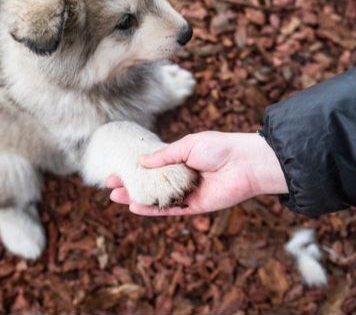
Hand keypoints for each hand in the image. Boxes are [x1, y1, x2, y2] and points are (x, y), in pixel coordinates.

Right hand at [107, 131, 287, 215]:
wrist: (245, 163)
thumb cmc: (220, 148)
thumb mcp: (187, 145)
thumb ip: (164, 155)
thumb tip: (141, 161)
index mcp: (181, 160)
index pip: (152, 167)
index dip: (134, 168)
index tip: (116, 168)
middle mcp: (182, 178)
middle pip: (151, 184)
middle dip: (131, 184)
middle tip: (110, 184)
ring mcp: (187, 193)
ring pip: (157, 199)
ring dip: (136, 198)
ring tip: (116, 196)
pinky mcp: (194, 206)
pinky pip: (170, 210)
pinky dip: (152, 210)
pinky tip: (135, 207)